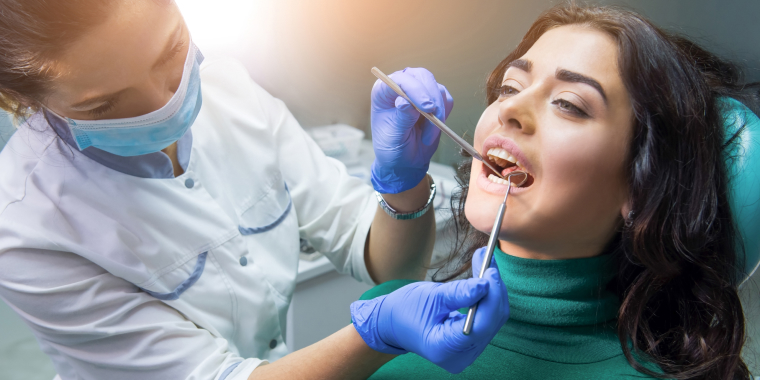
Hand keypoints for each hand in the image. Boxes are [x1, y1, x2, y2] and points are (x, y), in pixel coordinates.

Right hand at [350, 247, 508, 372]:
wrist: (393, 323)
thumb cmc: (406, 309)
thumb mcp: (431, 297)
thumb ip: (459, 293)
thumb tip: (486, 284)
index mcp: (445, 347)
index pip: (481, 324)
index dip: (491, 296)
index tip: (490, 270)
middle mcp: (460, 356)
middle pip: (491, 321)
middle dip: (493, 289)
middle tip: (488, 259)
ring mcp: (467, 352)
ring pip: (493, 319)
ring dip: (492, 291)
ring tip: (485, 263)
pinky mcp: (470, 344)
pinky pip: (488, 319)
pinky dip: (487, 298)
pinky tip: (484, 279)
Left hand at [370, 67, 453, 193]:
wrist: (405, 160)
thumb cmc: (392, 148)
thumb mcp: (393, 136)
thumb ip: (401, 118)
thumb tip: (405, 101)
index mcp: (384, 91)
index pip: (400, 80)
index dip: (414, 90)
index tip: (426, 108)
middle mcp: (402, 86)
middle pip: (422, 77)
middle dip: (431, 97)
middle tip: (435, 118)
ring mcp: (420, 91)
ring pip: (437, 89)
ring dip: (438, 113)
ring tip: (427, 136)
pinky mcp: (435, 99)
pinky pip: (446, 100)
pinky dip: (444, 115)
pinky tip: (432, 130)